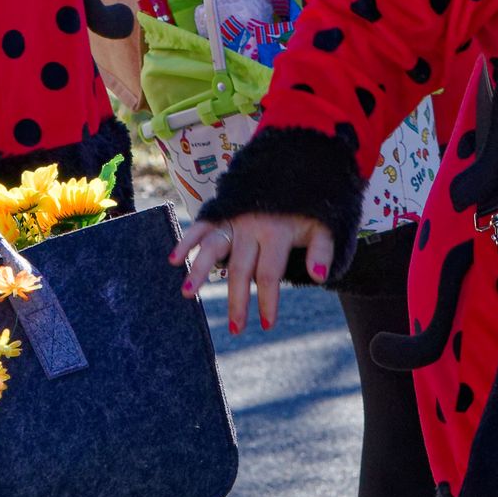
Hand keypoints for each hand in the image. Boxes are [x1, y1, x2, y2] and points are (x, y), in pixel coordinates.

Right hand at [175, 208, 333, 332]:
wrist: (294, 168)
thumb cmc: (307, 207)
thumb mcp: (324, 225)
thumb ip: (322, 251)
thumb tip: (319, 276)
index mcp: (277, 232)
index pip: (269, 273)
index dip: (269, 301)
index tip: (268, 325)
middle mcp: (251, 226)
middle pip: (240, 269)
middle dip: (237, 300)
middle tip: (235, 329)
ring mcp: (233, 218)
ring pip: (213, 247)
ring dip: (199, 270)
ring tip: (187, 293)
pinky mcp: (221, 212)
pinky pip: (201, 226)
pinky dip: (187, 240)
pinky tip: (173, 258)